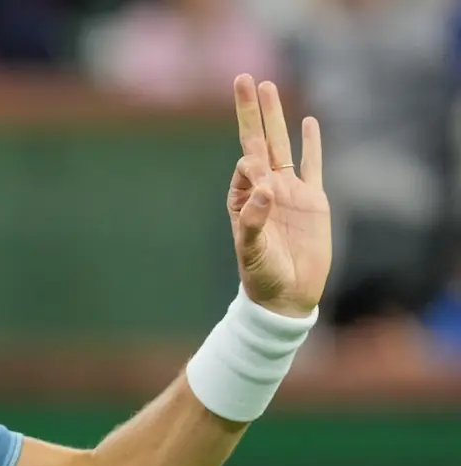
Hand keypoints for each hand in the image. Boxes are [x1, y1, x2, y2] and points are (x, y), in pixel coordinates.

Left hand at [227, 75, 331, 317]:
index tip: (259, 175)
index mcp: (243, 198)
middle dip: (251, 110)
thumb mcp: (252, 250)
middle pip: (259, 140)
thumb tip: (263, 188)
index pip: (246, 166)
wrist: (288, 296)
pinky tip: (308, 122)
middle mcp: (265, 189)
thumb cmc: (262, 275)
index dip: (251, 163)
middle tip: (244, 78)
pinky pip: (313, 166)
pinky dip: (311, 144)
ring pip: (283, 145)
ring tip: (269, 86)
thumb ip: (253, 220)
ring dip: (276, 117)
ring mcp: (290, 192)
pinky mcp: (314, 200)